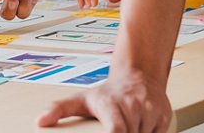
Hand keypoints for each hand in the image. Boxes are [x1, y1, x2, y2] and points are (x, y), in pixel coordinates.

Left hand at [37, 70, 171, 132]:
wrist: (137, 75)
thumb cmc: (107, 93)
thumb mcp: (81, 99)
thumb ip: (59, 110)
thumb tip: (40, 121)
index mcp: (109, 103)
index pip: (117, 129)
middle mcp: (130, 104)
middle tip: (114, 127)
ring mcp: (149, 109)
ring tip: (127, 126)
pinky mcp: (164, 115)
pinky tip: (141, 127)